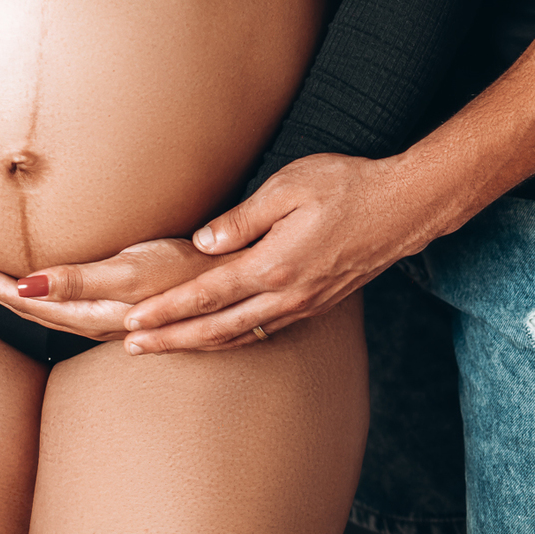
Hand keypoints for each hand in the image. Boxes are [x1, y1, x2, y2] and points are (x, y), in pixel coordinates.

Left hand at [0, 238, 225, 340]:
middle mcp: (91, 317)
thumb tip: (26, 282)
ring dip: (15, 292)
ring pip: (46, 307)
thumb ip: (78, 279)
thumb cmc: (181, 273)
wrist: (227, 284)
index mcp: (86, 311)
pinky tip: (50, 285)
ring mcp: (106, 315)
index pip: (22, 298)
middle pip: (28, 305)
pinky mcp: (121, 305)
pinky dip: (44, 293)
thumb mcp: (129, 272)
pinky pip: (67, 304)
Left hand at [119, 152, 429, 353]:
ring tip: (163, 347)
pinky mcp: (315, 304)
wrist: (402, 208)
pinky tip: (217, 337)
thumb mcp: (290, 186)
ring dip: (197, 343)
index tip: (134, 320)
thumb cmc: (346, 186)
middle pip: (217, 328)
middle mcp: (286, 295)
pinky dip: (231, 340)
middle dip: (172, 339)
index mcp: (274, 265)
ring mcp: (302, 305)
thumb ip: (243, 218)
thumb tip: (202, 242)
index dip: (168, 310)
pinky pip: (262, 330)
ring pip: (239, 336)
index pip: (207, 294)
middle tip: (132, 346)